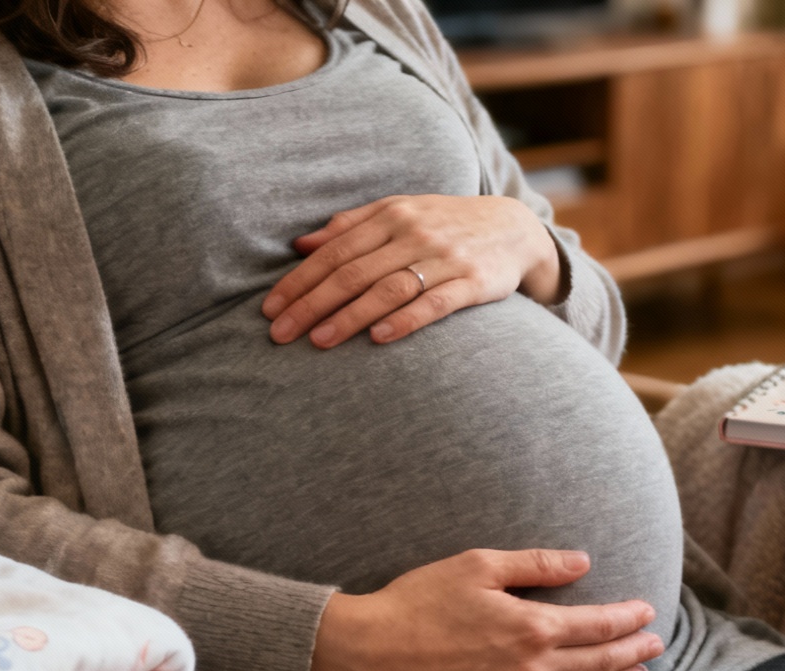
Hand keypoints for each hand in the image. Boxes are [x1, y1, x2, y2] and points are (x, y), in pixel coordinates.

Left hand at [262, 194, 561, 347]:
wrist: (514, 229)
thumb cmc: (445, 224)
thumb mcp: (399, 213)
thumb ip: (351, 227)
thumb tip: (300, 245)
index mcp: (390, 215)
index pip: (334, 251)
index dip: (299, 280)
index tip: (270, 309)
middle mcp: (414, 233)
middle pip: (353, 271)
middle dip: (312, 304)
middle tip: (280, 334)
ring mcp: (445, 257)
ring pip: (387, 288)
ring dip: (350, 316)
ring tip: (319, 342)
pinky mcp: (473, 282)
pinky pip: (435, 302)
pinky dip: (405, 320)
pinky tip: (378, 339)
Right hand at [309, 549, 664, 670]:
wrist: (374, 650)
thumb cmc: (421, 600)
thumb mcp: (479, 566)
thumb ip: (536, 565)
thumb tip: (583, 562)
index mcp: (531, 628)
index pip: (598, 625)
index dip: (629, 618)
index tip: (649, 610)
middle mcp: (531, 669)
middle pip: (599, 662)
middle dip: (633, 651)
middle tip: (657, 644)